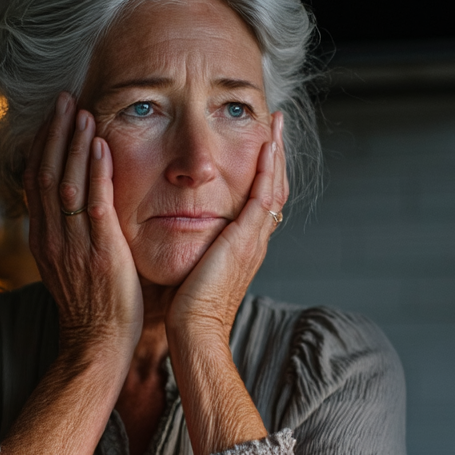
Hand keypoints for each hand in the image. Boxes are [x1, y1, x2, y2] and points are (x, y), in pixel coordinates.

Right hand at [24, 92, 142, 360]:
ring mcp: (73, 245)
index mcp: (43, 240)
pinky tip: (100, 144)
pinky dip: (95, 171)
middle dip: (55, 133)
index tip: (53, 118)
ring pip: (65, 182)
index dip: (43, 146)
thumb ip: (70, 236)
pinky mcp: (100, 253)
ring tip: (82, 110)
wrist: (97, 348)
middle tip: (65, 99)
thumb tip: (75, 209)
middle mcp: (51, 238)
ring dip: (73, 143)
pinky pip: (94, 204)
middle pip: (45, 173)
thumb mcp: (71, 267)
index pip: (35, 181)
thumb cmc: (93, 310)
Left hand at [166, 112, 287, 343]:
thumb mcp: (193, 267)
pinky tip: (267, 146)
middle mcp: (255, 240)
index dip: (263, 169)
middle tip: (275, 123)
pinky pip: (263, 197)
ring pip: (274, 187)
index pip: (260, 198)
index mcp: (244, 246)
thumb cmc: (186, 309)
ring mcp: (254, 240)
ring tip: (275, 125)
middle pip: (274, 187)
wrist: (194, 331)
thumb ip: (193, 246)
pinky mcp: (246, 241)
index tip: (261, 142)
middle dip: (276, 154)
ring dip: (276, 153)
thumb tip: (178, 230)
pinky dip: (268, 170)